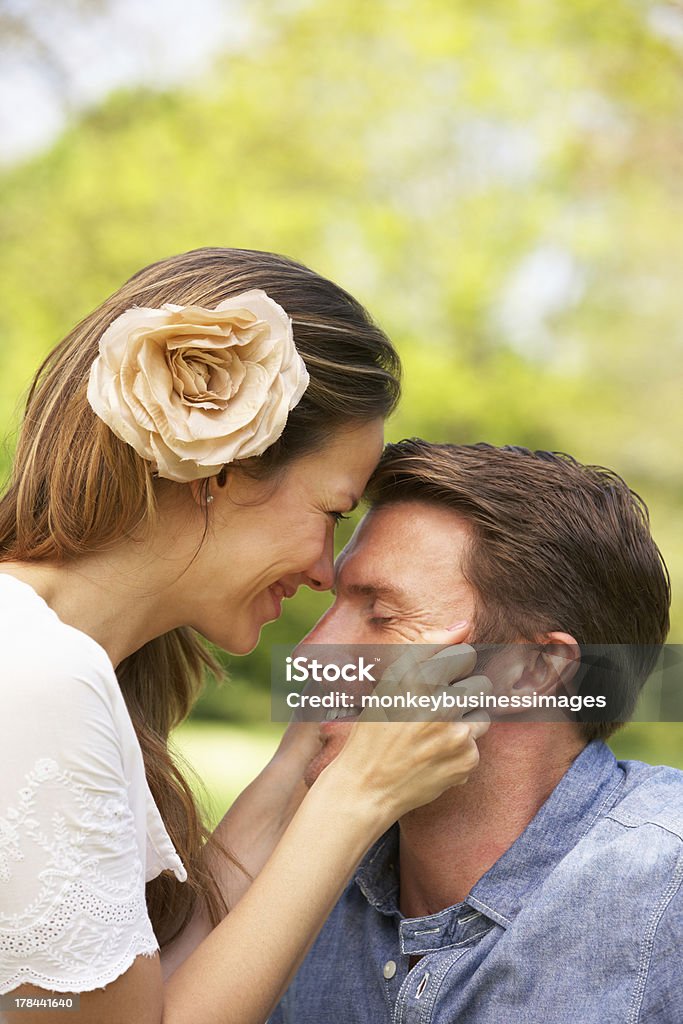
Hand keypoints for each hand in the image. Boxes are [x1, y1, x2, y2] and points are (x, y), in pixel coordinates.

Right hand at [324, 623, 490, 821]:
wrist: (367, 785)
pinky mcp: (467, 761)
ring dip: (464, 723)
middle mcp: (441, 705)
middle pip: (481, 684)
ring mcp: (457, 736)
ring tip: (433, 735)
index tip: (436, 683)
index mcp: (419, 679)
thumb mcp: (391, 680)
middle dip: (462, 696)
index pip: (467, 656)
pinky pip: (476, 745)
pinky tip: (434, 757)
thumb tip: (464, 626)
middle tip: (435, 712)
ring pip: (482, 715)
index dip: (451, 669)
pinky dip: (459, 751)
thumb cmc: (376, 727)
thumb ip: (429, 647)